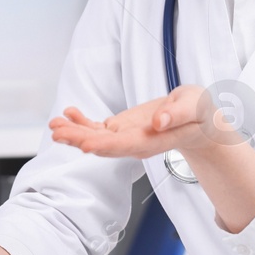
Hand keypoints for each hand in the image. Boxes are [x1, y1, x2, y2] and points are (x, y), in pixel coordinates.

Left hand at [50, 84, 231, 159]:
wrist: (198, 122)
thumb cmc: (199, 115)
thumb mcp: (195, 107)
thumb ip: (177, 114)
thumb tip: (158, 121)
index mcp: (154, 141)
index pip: (126, 146)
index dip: (106, 146)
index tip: (86, 146)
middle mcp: (135, 143)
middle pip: (105, 145)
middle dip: (79, 139)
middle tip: (57, 131)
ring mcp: (127, 137)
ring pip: (97, 138)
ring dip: (74, 132)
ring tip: (54, 124)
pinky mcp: (122, 129)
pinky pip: (98, 128)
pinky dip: (82, 122)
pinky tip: (69, 113)